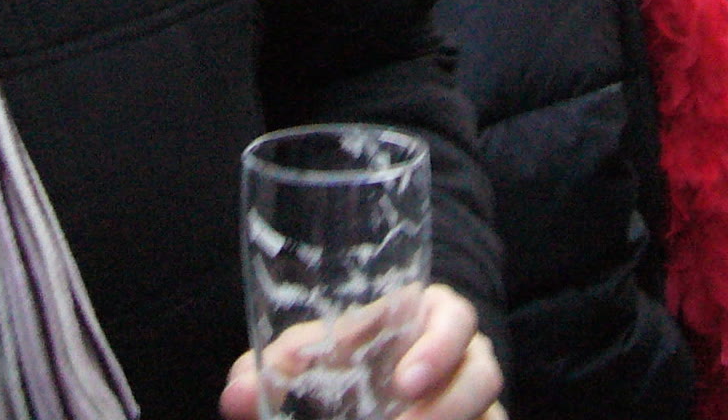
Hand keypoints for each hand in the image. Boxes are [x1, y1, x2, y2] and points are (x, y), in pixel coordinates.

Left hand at [221, 283, 503, 419]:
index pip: (452, 316)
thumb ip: (273, 370)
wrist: (365, 392)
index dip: (438, 344)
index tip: (404, 381)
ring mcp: (472, 399)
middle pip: (482, 371)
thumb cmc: (340, 358)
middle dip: (451, 401)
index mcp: (427, 317)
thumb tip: (237, 396)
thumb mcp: (308, 356)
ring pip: (490, 410)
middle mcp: (461, 356)